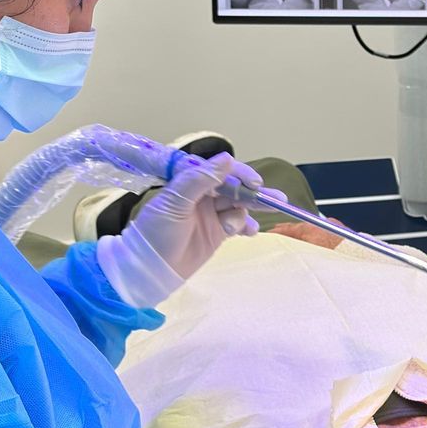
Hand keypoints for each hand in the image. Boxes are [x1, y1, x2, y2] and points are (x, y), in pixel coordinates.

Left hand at [97, 155, 261, 305]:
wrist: (148, 269)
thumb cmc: (157, 232)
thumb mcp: (175, 202)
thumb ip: (200, 179)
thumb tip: (227, 159)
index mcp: (190, 182)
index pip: (220, 171)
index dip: (239, 174)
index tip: (254, 183)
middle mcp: (203, 196)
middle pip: (234, 188)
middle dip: (255, 192)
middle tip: (278, 199)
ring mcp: (211, 215)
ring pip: (239, 206)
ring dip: (252, 210)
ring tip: (265, 217)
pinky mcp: (216, 233)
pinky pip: (237, 224)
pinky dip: (246, 226)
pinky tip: (252, 232)